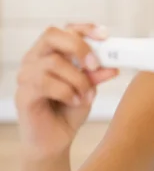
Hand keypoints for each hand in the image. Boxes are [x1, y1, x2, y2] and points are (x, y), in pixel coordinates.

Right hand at [15, 23, 118, 158]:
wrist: (55, 141)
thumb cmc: (69, 110)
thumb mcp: (90, 88)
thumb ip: (97, 74)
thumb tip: (113, 65)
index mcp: (51, 52)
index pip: (65, 30)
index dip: (85, 29)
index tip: (105, 35)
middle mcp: (35, 59)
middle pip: (53, 36)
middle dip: (79, 48)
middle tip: (95, 65)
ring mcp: (26, 76)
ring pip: (54, 62)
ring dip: (77, 79)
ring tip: (86, 95)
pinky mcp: (23, 94)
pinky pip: (45, 83)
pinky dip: (67, 92)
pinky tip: (75, 101)